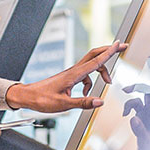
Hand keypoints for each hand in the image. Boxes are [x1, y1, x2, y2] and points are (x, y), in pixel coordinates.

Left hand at [5, 42, 126, 113]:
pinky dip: (90, 82)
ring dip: (101, 71)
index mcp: (74, 75)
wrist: (28, 96)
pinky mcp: (69, 77)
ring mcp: (71, 73)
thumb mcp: (64, 105)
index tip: (119, 44)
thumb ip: (84, 103)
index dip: (109, 53)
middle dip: (109, 51)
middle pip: (94, 55)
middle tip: (122, 47)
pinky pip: (84, 75)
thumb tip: (100, 101)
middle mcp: (73, 71)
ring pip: (91, 65)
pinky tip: (86, 93)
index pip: (96, 61)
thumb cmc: (42, 99)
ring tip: (106, 82)